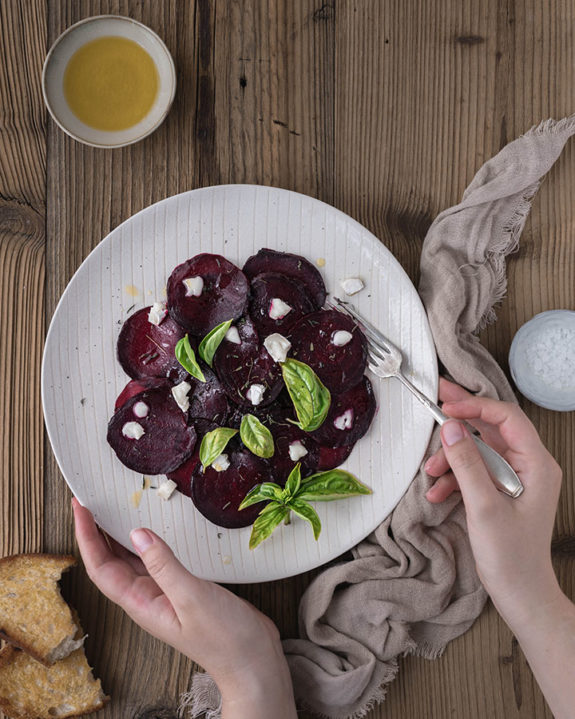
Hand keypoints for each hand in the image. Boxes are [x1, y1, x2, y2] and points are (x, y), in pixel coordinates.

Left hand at [72, 499, 296, 717]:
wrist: (251, 660)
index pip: (101, 568)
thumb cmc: (224, 638)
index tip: (81, 509)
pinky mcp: (183, 589)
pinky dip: (147, 542)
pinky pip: (156, 561)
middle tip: (88, 503)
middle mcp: (147, 597)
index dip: (87, 538)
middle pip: (110, 563)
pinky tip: (151, 530)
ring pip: (131, 561)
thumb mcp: (192, 597)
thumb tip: (136, 534)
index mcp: (141, 603)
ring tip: (109, 511)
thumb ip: (164, 565)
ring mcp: (164, 594)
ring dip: (117, 537)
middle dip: (95, 533)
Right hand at [425, 379, 562, 626]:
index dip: (476, 406)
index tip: (446, 407)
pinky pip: (475, 471)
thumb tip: (451, 428)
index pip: (507, 418)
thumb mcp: (484, 506)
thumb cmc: (511, 556)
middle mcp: (528, 466)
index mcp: (536, 464)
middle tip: (436, 403)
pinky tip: (438, 493)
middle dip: (461, 422)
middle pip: (492, 429)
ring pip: (479, 450)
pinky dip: (454, 478)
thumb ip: (467, 463)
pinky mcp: (501, 491)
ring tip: (430, 472)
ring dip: (452, 458)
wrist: (520, 594)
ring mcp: (515, 478)